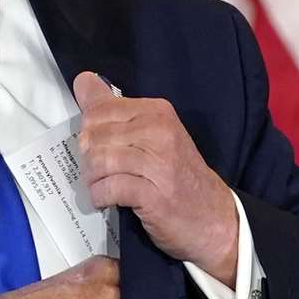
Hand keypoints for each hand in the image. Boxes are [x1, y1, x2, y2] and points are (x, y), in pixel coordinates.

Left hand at [73, 71, 239, 285]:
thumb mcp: (152, 137)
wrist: (214, 218)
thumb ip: (116, 112)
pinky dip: (100, 197)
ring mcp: (158, 163)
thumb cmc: (177, 178)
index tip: (100, 149)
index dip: (89, 132)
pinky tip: (108, 201)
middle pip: (94, 136)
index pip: (99, 109)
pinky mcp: (153, 195)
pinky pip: (108, 188)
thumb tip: (83, 80)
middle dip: (89, 158)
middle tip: (102, 174)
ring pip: (99, 160)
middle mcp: (159, 131)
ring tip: (104, 188)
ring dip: (93, 180)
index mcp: (157, 111)